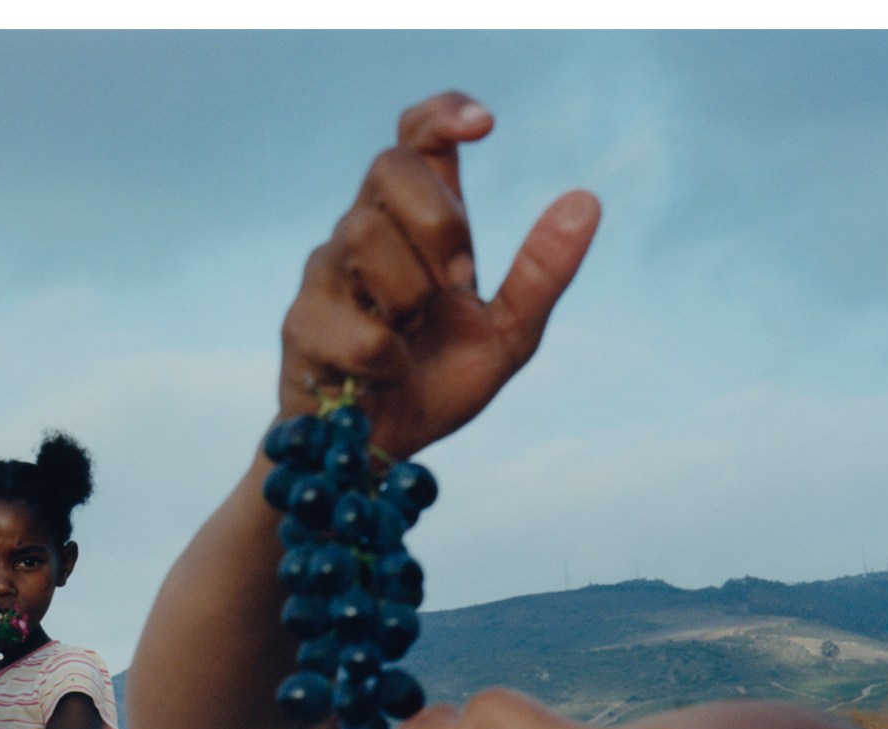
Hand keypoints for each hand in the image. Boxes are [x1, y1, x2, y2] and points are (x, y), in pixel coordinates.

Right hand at [277, 92, 600, 458]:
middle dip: (438, 220)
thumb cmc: (436, 385)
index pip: (414, 137)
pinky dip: (385, 356)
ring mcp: (324, 275)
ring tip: (414, 337)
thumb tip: (586, 199)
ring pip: (362, 235)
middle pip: (388, 167)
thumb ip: (541, 275)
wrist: (376, 455)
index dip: (442, 115)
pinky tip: (388, 374)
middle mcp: (362, 233)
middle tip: (460, 282)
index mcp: (413, 225)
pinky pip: (352, 324)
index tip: (485, 127)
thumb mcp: (507, 336)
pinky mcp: (301, 326)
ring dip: (409, 292)